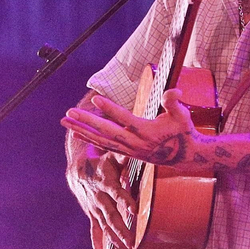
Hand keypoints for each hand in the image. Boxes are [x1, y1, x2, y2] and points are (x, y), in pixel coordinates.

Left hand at [62, 91, 204, 172]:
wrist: (184, 156)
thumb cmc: (183, 131)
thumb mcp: (183, 116)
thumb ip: (174, 103)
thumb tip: (173, 92)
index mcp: (148, 132)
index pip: (125, 119)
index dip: (111, 109)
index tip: (95, 99)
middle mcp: (135, 143)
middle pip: (107, 132)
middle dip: (87, 122)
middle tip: (69, 112)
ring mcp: (129, 150)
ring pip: (101, 140)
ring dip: (82, 130)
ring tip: (64, 121)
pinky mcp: (126, 153)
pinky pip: (104, 146)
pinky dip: (89, 139)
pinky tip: (75, 132)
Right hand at [66, 142, 135, 248]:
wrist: (77, 169)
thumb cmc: (101, 160)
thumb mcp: (111, 154)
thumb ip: (123, 154)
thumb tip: (136, 148)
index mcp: (105, 182)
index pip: (116, 192)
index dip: (124, 199)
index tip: (134, 208)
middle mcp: (99, 198)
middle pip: (111, 215)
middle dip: (121, 229)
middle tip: (131, 242)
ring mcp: (94, 209)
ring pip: (105, 226)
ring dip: (115, 240)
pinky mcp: (92, 216)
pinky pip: (95, 233)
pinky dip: (98, 247)